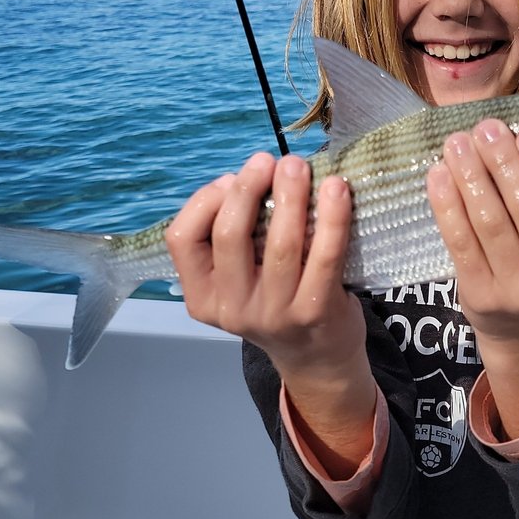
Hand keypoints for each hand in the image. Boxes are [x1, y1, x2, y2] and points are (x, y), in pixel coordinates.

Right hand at [165, 151, 365, 379]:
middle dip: (248, 187)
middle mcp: (231, 309)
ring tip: (299, 166)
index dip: (204, 200)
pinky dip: (333, 215)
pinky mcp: (314, 312)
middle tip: (270, 160)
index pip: (181, 239)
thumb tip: (245, 178)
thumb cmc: (275, 301)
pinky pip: (324, 254)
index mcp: (202, 297)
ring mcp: (273, 314)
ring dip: (291, 193)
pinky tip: (336, 189)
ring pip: (280, 242)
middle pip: (229, 234)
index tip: (230, 178)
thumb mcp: (237, 279)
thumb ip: (234, 237)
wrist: (317, 358)